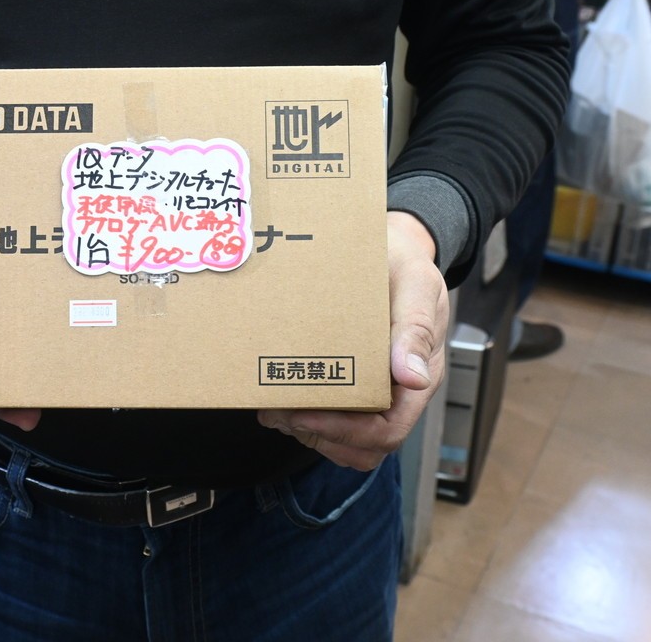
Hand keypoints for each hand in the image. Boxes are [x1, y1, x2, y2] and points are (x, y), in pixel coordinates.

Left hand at [258, 211, 449, 469]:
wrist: (393, 245)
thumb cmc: (405, 263)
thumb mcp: (416, 284)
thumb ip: (415, 326)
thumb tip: (412, 377)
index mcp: (417, 374)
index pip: (389, 430)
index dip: (345, 432)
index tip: (304, 417)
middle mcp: (397, 389)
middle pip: (365, 445)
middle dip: (320, 437)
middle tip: (279, 414)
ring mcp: (375, 387)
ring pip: (346, 439)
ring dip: (309, 433)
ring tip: (273, 410)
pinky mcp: (353, 378)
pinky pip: (334, 417)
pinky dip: (306, 418)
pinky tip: (280, 398)